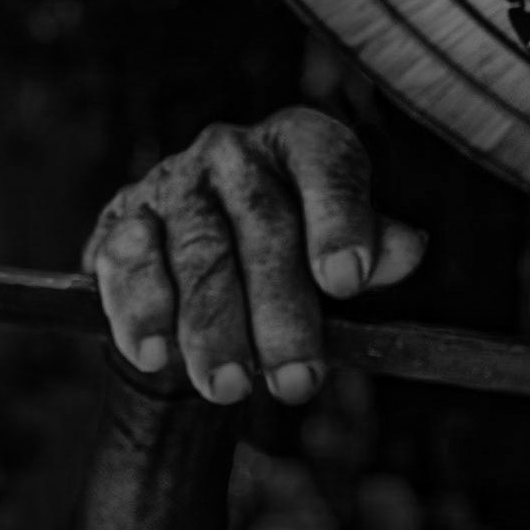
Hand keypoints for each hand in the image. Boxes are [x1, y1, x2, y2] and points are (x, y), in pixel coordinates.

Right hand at [84, 107, 425, 405]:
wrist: (211, 248)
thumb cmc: (298, 242)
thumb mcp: (344, 238)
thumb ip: (376, 245)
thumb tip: (408, 250)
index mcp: (302, 141)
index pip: (326, 169)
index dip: (339, 222)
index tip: (348, 281)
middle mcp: (235, 151)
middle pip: (262, 227)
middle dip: (280, 311)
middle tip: (298, 380)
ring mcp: (174, 182)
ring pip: (196, 255)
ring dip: (211, 329)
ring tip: (230, 388)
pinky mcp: (122, 220)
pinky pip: (129, 266)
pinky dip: (140, 313)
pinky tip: (155, 355)